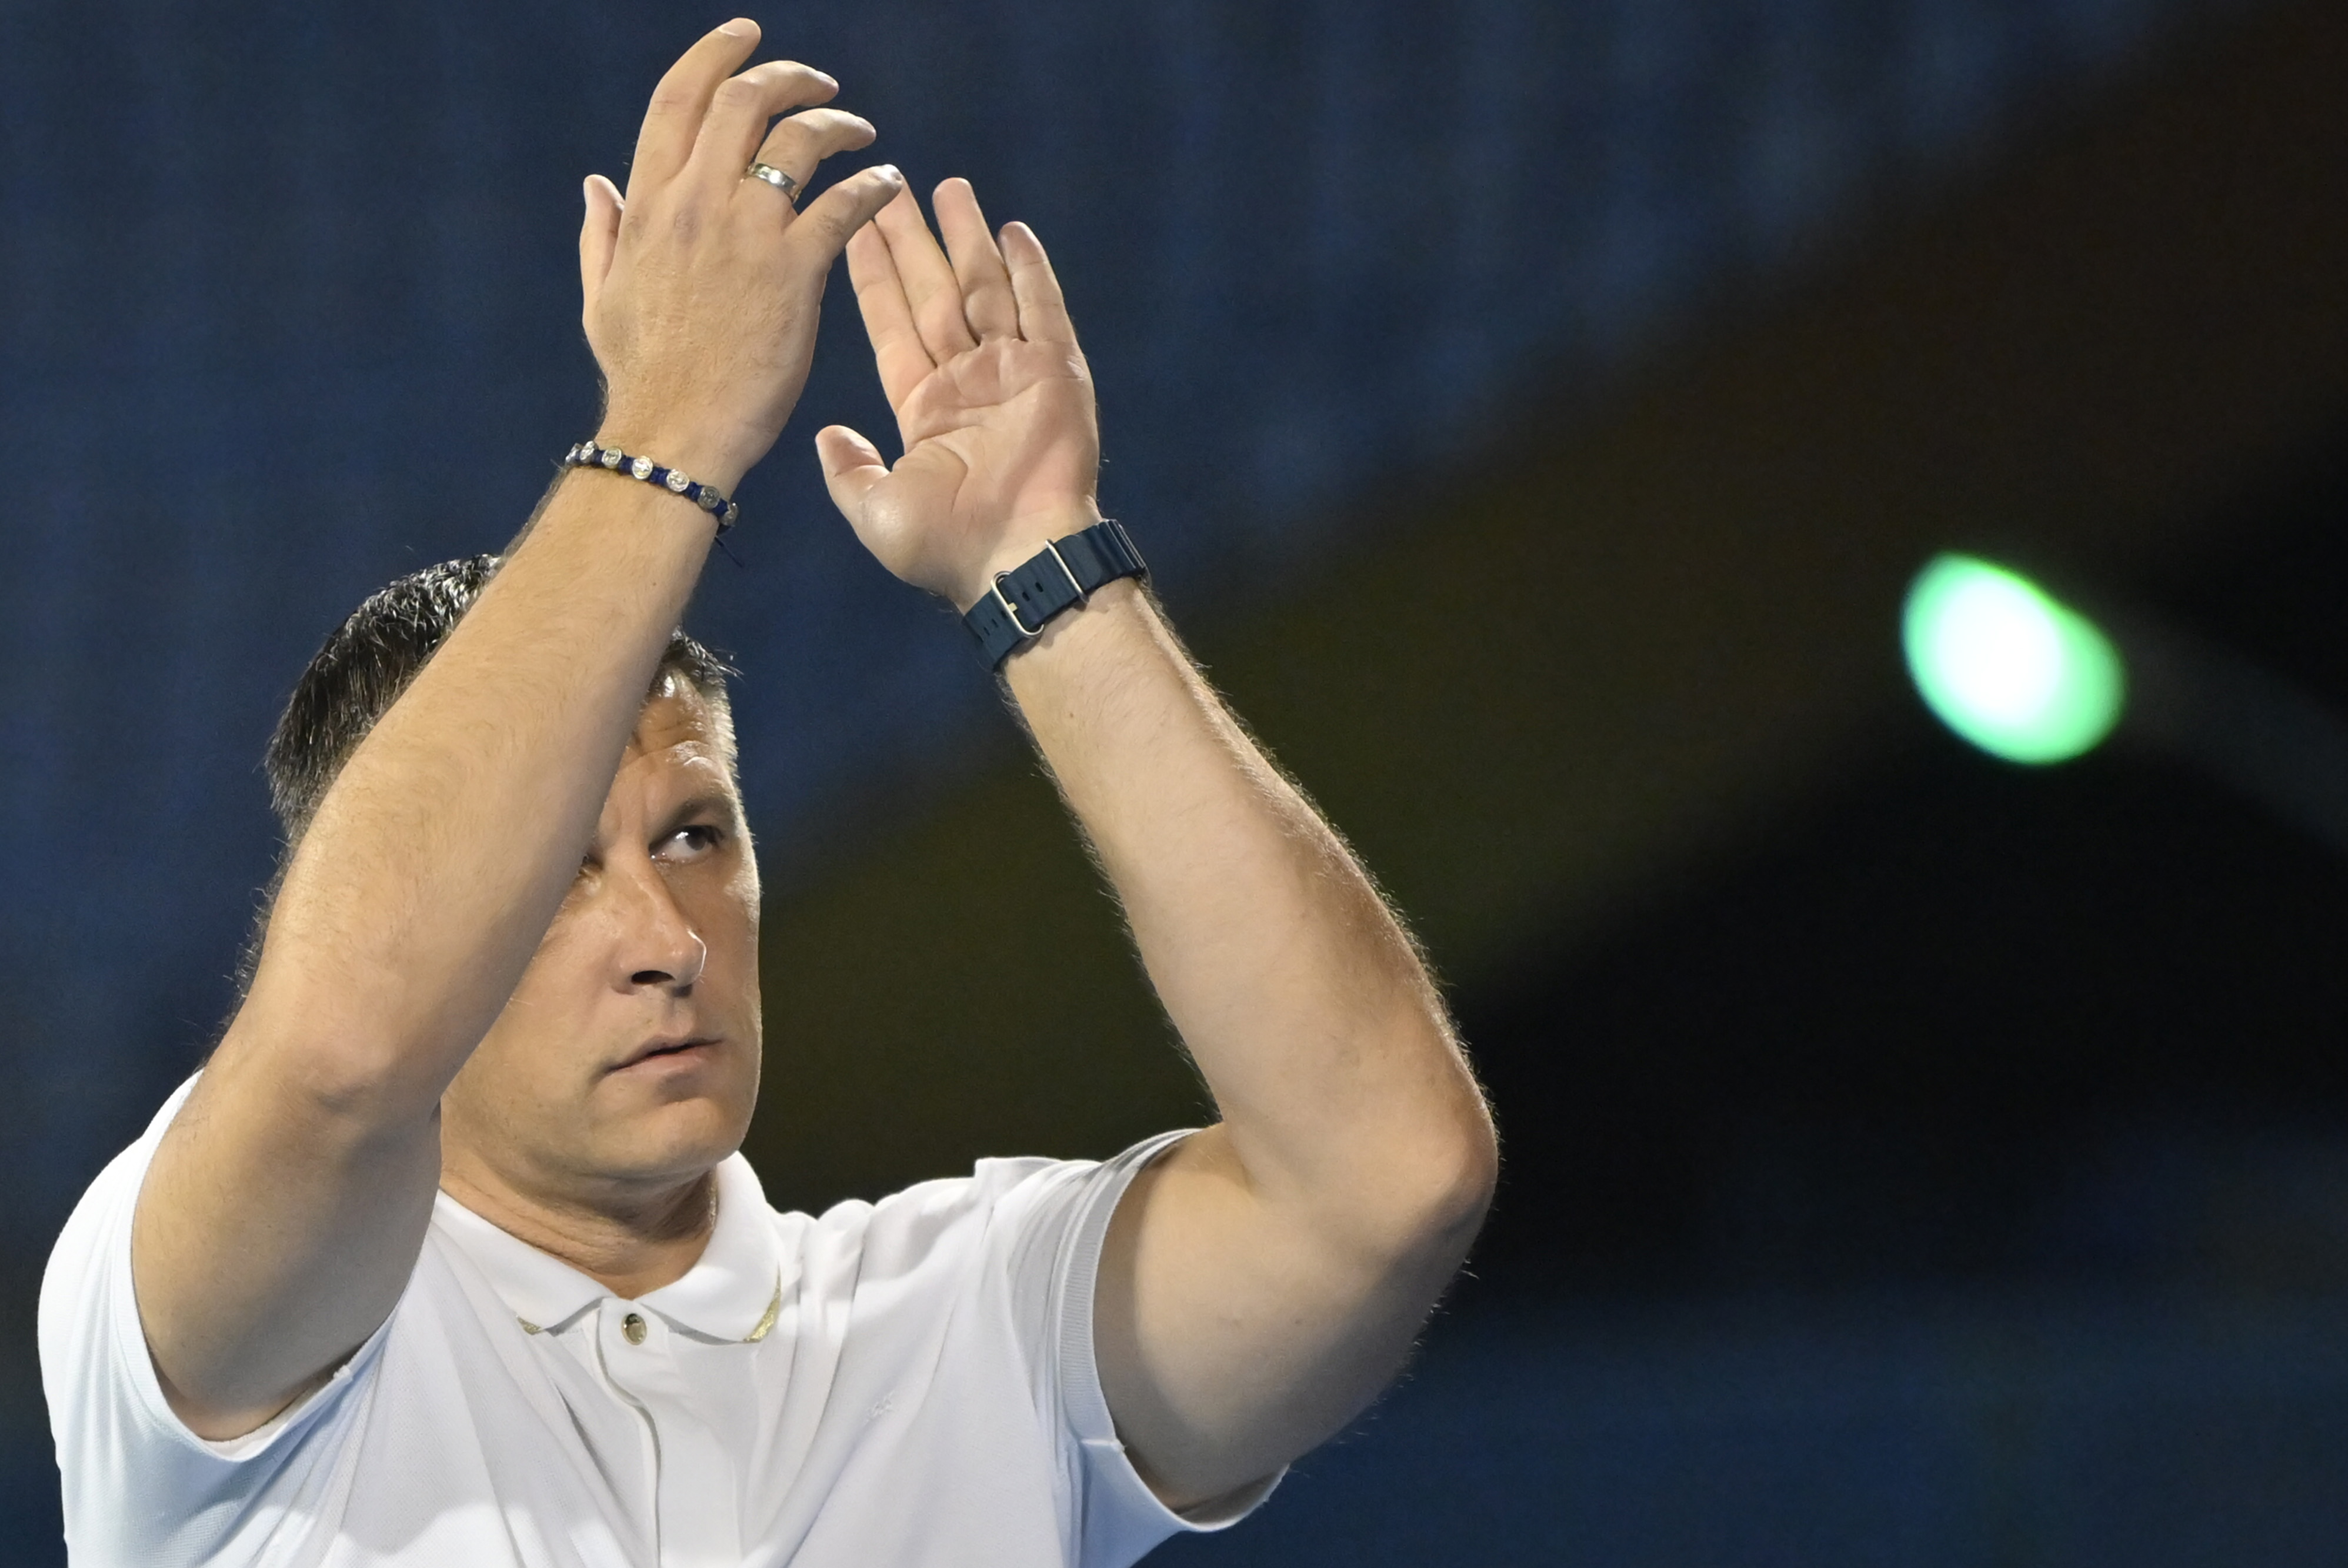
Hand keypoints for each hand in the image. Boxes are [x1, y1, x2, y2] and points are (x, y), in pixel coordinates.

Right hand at [578, 20, 904, 493]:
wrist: (673, 433)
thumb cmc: (642, 374)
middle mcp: (695, 204)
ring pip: (797, 141)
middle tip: (820, 86)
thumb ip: (601, 233)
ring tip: (860, 132)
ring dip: (837, 124)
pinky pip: (843, 205)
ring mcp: (746, 235)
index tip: (746, 37)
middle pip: (742, 101)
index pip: (679, 99)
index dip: (715, 54)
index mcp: (648, 204)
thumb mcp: (601, 295)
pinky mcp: (794, 273)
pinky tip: (887, 183)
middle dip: (787, 77)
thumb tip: (596, 183)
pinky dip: (871, 184)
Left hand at [818, 179, 1101, 608]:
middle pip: (935, 293)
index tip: (855, 228)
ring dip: (966, 238)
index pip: (892, 325)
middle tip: (891, 186)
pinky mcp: (1056, 373)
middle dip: (913, 241)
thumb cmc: (947, 547)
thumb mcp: (877, 510)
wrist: (1016, 562)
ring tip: (946, 187)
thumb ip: (848, 469)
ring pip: (984, 288)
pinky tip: (1012, 230)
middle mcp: (967, 382)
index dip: (874, 277)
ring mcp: (1013, 374)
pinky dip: (1030, 269)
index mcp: (923, 408)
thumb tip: (826, 435)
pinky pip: (1042, 309)